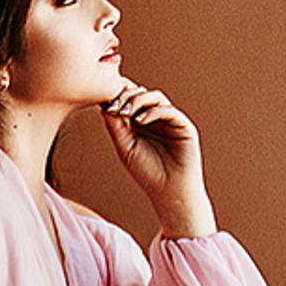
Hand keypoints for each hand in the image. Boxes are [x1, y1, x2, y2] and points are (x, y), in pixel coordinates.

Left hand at [100, 82, 212, 233]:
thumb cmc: (147, 173)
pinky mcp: (183, 126)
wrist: (170, 193)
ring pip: (155, 97)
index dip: (116, 97)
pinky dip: (153, 111)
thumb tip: (104, 104)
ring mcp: (170, 120)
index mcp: (140, 122)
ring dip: (138, 100)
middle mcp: (155, 117)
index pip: (128, 100)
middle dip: (125, 96)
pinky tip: (140, 121)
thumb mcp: (125, 147)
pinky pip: (168, 110)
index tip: (102, 103)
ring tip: (125, 112)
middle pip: (141, 93)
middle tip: (114, 107)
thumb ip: (116, 126)